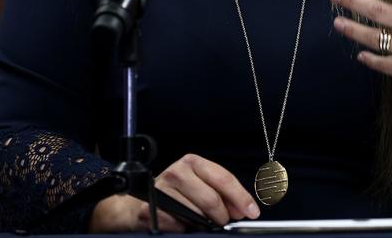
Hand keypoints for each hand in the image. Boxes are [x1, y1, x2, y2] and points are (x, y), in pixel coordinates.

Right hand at [89, 153, 259, 231]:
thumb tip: (242, 208)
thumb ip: (220, 193)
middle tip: (223, 221)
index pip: (223, 178)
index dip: (240, 197)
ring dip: (203, 223)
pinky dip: (184, 228)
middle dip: (222, 216)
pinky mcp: (152, 207)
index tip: (251, 211)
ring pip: (197, 214)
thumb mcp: (198, 185)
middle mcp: (177, 172)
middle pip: (212, 200)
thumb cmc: (175, 195)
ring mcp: (163, 189)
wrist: (139, 204)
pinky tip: (181, 223)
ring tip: (198, 220)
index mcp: (192, 163)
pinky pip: (179, 225)